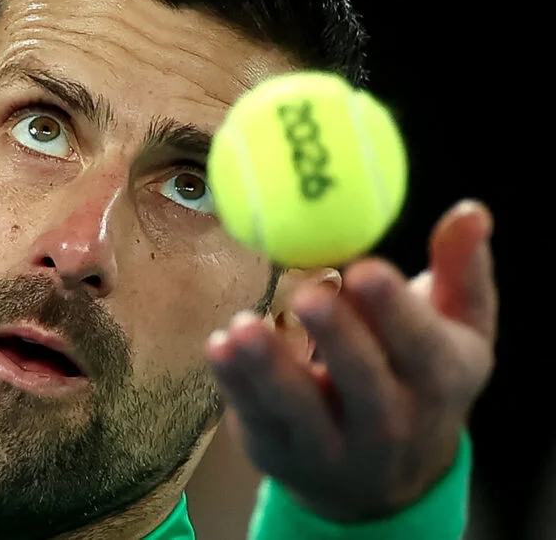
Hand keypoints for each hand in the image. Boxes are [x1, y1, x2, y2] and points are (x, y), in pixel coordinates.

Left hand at [206, 199, 497, 521]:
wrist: (382, 480)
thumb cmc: (419, 375)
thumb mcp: (455, 327)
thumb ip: (460, 269)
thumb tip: (472, 210)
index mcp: (440, 381)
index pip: (422, 348)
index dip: (395, 311)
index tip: (365, 269)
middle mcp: (392, 424)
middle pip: (364, 383)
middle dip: (337, 338)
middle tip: (308, 294)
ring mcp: (334, 446)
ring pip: (301, 410)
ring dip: (269, 368)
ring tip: (242, 326)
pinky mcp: (282, 453)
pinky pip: (257, 419)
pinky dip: (235, 385)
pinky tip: (219, 347)